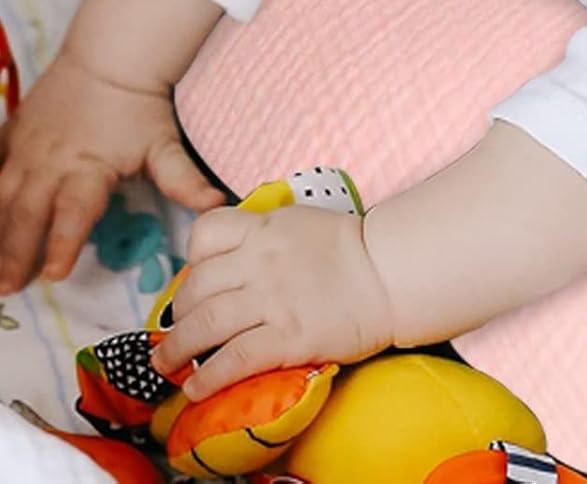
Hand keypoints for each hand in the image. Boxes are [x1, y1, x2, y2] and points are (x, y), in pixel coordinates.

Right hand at [0, 51, 225, 292]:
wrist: (110, 57)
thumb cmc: (140, 108)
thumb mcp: (165, 144)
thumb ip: (184, 180)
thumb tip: (219, 206)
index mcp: (89, 170)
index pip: (75, 213)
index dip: (64, 243)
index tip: (57, 273)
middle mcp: (50, 165)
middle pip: (28, 214)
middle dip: (17, 252)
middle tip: (9, 287)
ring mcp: (24, 152)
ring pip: (1, 199)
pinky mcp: (11, 138)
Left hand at [151, 202, 395, 399]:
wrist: (392, 272)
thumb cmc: (353, 249)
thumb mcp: (302, 224)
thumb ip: (267, 235)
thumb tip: (236, 256)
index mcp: (265, 229)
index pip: (206, 234)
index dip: (192, 260)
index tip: (195, 280)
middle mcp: (259, 262)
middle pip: (196, 287)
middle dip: (178, 314)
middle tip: (176, 332)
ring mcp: (271, 300)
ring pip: (203, 326)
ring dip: (176, 351)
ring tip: (168, 365)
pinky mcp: (286, 337)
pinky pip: (232, 361)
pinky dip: (208, 379)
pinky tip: (197, 389)